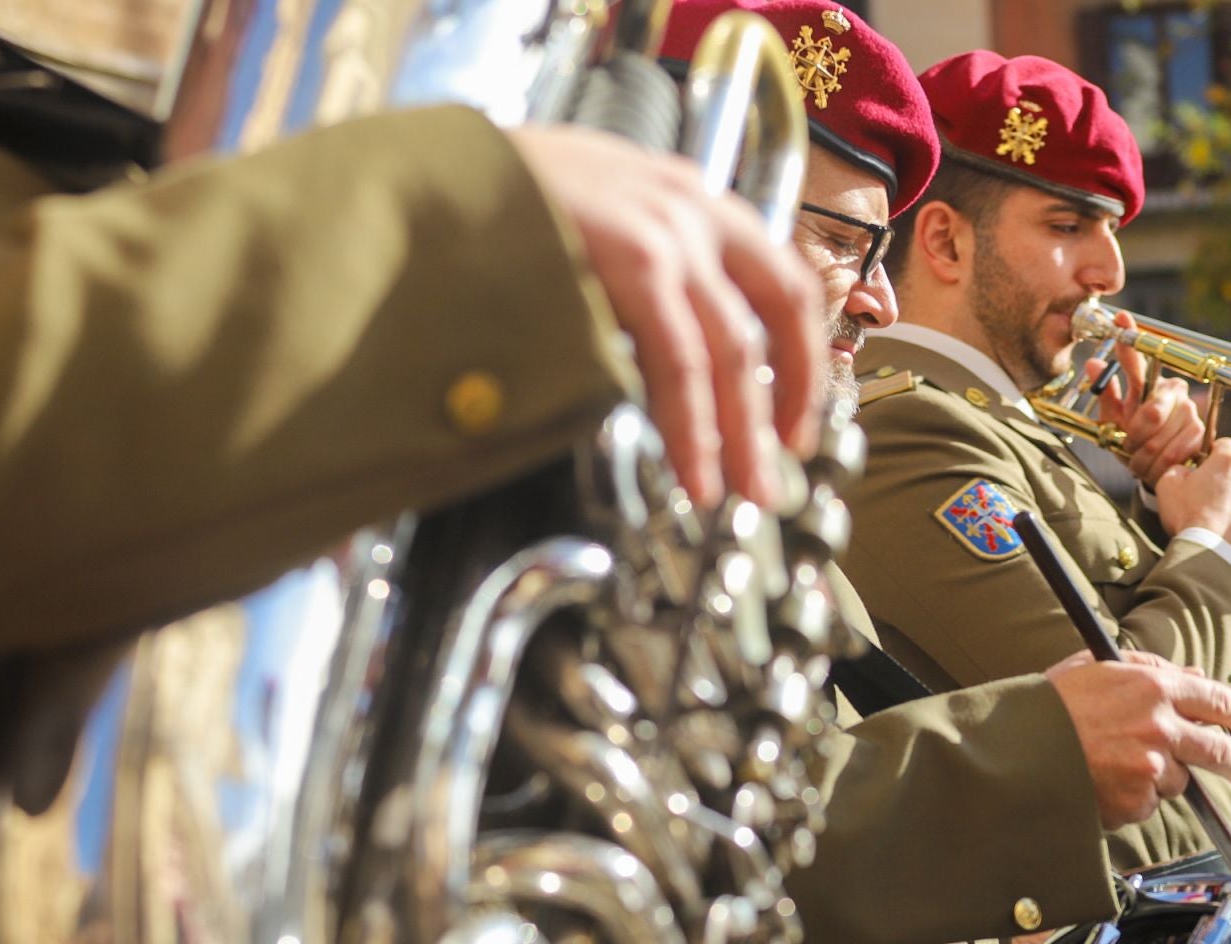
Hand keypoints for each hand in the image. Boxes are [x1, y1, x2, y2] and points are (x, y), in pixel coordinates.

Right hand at [509, 126, 825, 506]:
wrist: (431, 167)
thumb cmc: (486, 202)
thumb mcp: (580, 213)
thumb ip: (624, 266)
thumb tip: (640, 345)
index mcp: (684, 195)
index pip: (777, 279)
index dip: (799, 358)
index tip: (793, 418)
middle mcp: (690, 206)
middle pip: (771, 318)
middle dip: (779, 408)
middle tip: (769, 478)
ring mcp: (666, 229)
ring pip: (732, 349)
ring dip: (738, 432)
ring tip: (735, 490)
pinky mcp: (634, 259)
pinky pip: (681, 360)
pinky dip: (692, 424)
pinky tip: (692, 468)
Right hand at [1046, 650, 1230, 829]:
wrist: (1011, 750)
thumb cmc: (1045, 706)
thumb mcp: (1092, 667)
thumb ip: (1145, 667)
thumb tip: (1188, 675)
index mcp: (1152, 687)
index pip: (1216, 699)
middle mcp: (1158, 726)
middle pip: (1217, 750)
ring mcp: (1148, 766)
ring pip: (1177, 780)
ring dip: (1159, 778)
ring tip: (1116, 768)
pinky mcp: (1133, 800)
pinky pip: (1145, 804)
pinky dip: (1130, 799)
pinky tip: (1100, 784)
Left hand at [1092, 324, 1204, 486]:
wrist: (1155, 468)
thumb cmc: (1133, 440)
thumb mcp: (1114, 418)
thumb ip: (1106, 393)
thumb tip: (1092, 364)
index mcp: (1148, 383)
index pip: (1137, 359)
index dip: (1129, 339)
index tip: (1120, 318)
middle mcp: (1172, 390)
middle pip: (1152, 413)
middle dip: (1135, 435)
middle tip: (1129, 444)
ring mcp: (1189, 410)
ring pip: (1161, 436)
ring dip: (1143, 454)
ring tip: (1139, 458)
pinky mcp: (1200, 431)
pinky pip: (1174, 449)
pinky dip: (1157, 463)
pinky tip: (1153, 465)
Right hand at [1152, 437, 1230, 554]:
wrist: (1207, 551)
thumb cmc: (1186, 514)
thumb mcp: (1167, 483)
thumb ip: (1178, 469)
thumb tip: (1185, 470)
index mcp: (1226, 462)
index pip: (1225, 444)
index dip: (1212, 452)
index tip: (1203, 464)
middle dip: (1229, 474)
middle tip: (1209, 490)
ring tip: (1216, 513)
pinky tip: (1224, 528)